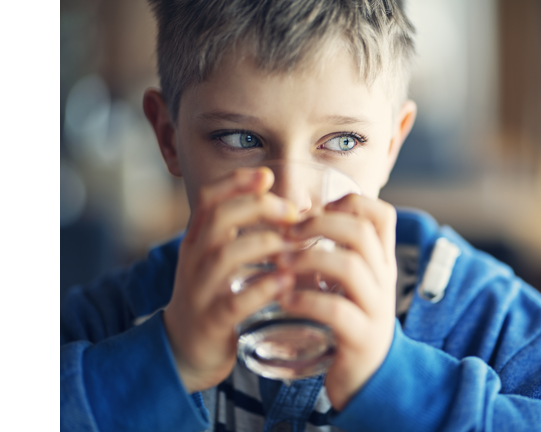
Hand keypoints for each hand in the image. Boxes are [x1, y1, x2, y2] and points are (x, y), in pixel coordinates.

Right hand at [163, 167, 298, 392]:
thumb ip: (247, 233)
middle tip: (292, 212)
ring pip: (225, 256)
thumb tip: (294, 207)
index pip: (208, 198)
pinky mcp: (211, 322)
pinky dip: (262, 289)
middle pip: (218, 218)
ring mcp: (199, 290)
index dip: (235, 181)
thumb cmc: (214, 297)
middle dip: (258, 207)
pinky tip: (286, 282)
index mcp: (198, 239)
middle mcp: (194, 259)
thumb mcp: (222, 259)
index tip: (267, 175)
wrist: (184, 350)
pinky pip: (234, 302)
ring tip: (295, 245)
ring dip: (264, 244)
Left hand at [278, 194, 397, 409]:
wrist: (371, 378)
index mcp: (381, 262)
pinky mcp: (362, 338)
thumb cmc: (351, 323)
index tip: (317, 209)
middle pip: (362, 232)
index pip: (382, 215)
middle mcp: (384, 280)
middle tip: (289, 233)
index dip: (350, 202)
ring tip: (281, 265)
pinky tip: (285, 300)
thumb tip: (295, 219)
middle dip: (320, 224)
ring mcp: (375, 308)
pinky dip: (306, 300)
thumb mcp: (351, 283)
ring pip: (351, 267)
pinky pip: (337, 311)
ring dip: (309, 259)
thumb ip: (335, 253)